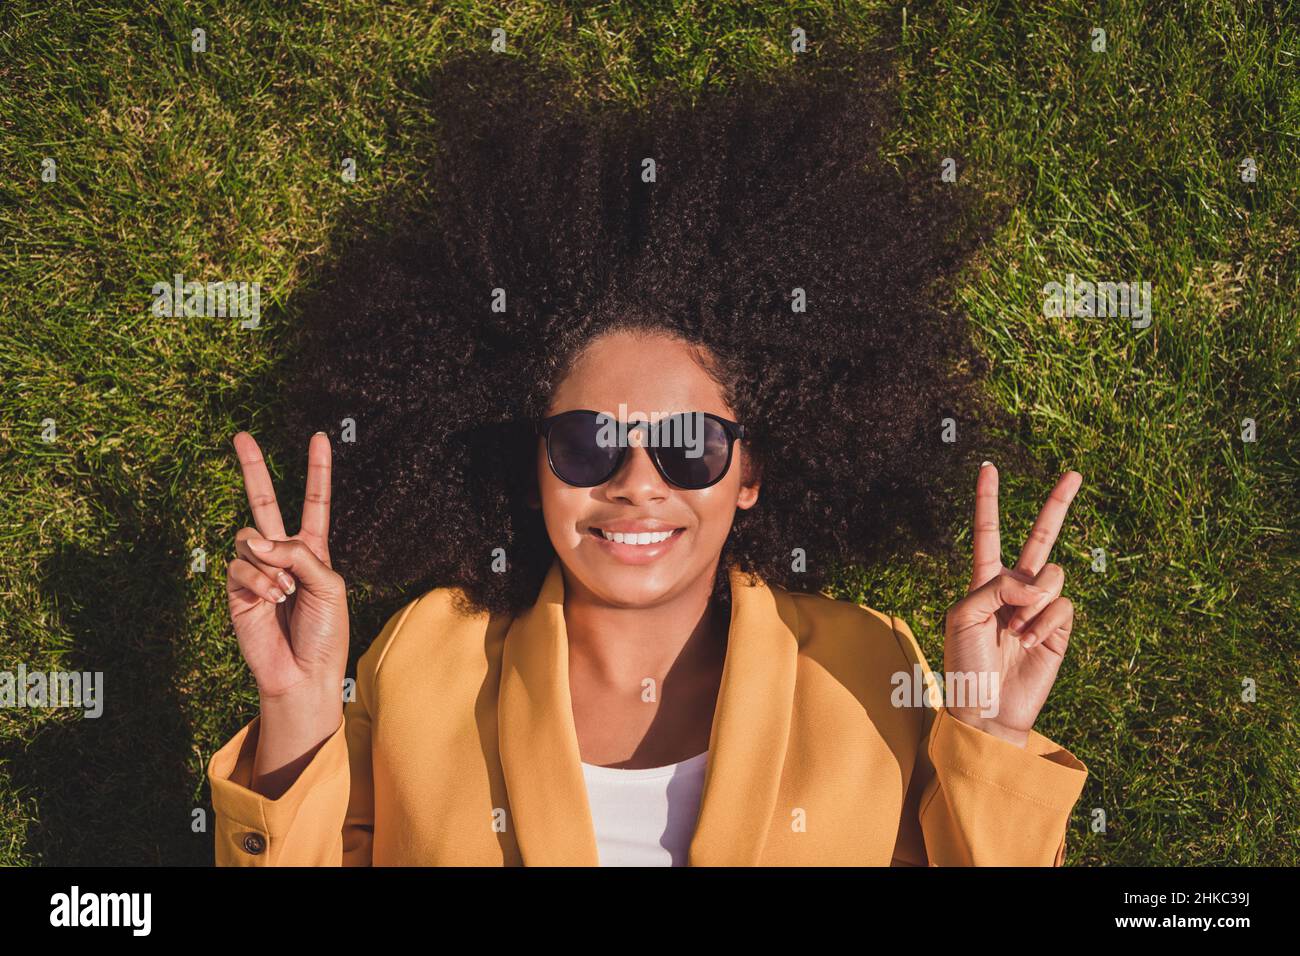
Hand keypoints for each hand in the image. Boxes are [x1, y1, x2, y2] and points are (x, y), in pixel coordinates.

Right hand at [226, 431, 347, 795]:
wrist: (303, 673)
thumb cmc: (325, 632)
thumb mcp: (328, 585)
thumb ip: (299, 554)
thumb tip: (256, 539)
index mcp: (313, 549)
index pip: (315, 502)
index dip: (317, 470)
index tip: (318, 437)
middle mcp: (282, 553)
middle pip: (264, 501)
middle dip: (252, 468)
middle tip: (241, 435)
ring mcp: (256, 569)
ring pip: (249, 537)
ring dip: (270, 563)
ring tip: (284, 594)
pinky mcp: (236, 588)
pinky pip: (240, 565)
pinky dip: (258, 581)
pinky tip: (271, 600)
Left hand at [942, 463, 1081, 746]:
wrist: (987, 708)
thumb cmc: (966, 665)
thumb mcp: (965, 616)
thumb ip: (997, 586)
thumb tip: (1038, 582)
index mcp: (983, 580)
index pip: (989, 531)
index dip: (988, 500)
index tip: (989, 467)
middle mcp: (1014, 588)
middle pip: (1040, 537)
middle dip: (1057, 504)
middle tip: (1075, 472)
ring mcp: (1040, 606)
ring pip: (1052, 574)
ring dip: (1032, 603)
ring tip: (1016, 632)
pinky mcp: (1060, 627)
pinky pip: (1062, 604)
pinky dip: (1045, 622)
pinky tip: (1030, 644)